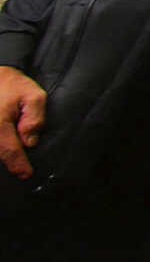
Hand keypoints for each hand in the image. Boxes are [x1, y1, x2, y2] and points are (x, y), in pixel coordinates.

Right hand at [0, 66, 42, 180]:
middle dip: (11, 162)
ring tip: (17, 160)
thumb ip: (34, 119)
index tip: (26, 175)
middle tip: (22, 168)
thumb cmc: (12, 86)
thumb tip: (30, 142)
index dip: (18, 165)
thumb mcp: (33, 95)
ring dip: (4, 154)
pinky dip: (2, 148)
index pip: (10, 151)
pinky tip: (8, 150)